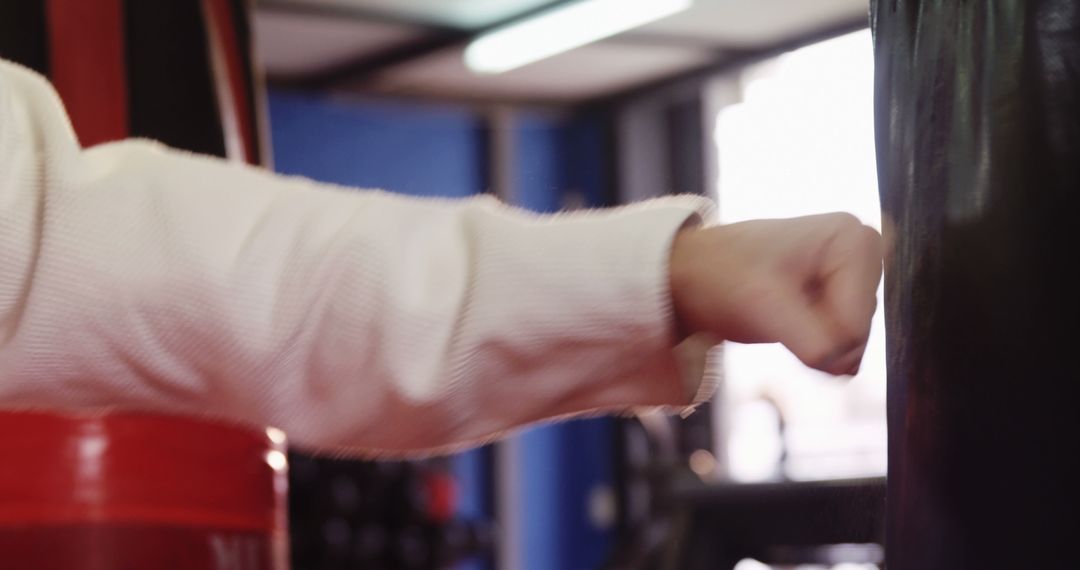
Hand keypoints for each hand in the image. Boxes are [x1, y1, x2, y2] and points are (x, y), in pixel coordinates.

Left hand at [669, 213, 883, 375]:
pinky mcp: (843, 297)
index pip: (855, 325)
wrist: (693, 274)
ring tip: (776, 310)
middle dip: (814, 337)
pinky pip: (841, 344)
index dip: (815, 334)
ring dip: (810, 341)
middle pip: (857, 334)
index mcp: (854, 241)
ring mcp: (855, 276)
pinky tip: (787, 317)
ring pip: (850, 343)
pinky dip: (812, 343)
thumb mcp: (763, 305)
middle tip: (773, 312)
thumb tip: (846, 368)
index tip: (774, 308)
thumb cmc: (721, 275)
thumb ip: (813, 340)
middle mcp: (864, 253)